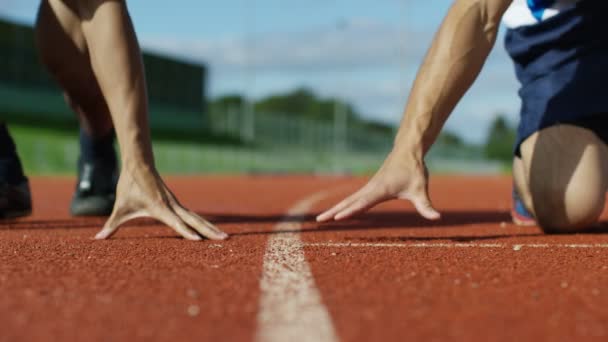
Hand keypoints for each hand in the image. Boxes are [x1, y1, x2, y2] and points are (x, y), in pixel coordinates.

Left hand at [95, 166, 227, 240]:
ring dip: (211, 227)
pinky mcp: (177, 204)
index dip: (186, 232)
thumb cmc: (129, 187)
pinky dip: (204, 223)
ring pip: (197, 218)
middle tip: (224, 239)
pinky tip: (212, 231)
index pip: (176, 222)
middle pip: (195, 220)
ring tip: (225, 237)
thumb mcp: (120, 208)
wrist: (139, 165)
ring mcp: (177, 205)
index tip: (198, 241)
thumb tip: (97, 239)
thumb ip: (111, 226)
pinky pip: (193, 216)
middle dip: (209, 231)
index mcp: (159, 208)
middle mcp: (172, 206)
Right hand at [317, 150, 439, 221]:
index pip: (362, 203)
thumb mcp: (420, 189)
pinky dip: (343, 205)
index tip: (337, 217)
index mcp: (379, 190)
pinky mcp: (370, 187)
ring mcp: (368, 188)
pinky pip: (353, 198)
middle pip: (348, 202)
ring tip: (322, 218)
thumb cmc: (413, 170)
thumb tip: (437, 218)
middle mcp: (370, 189)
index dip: (350, 211)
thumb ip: (426, 206)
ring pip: (348, 200)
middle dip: (333, 212)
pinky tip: (338, 212)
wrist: (408, 151)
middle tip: (319, 221)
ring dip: (335, 209)